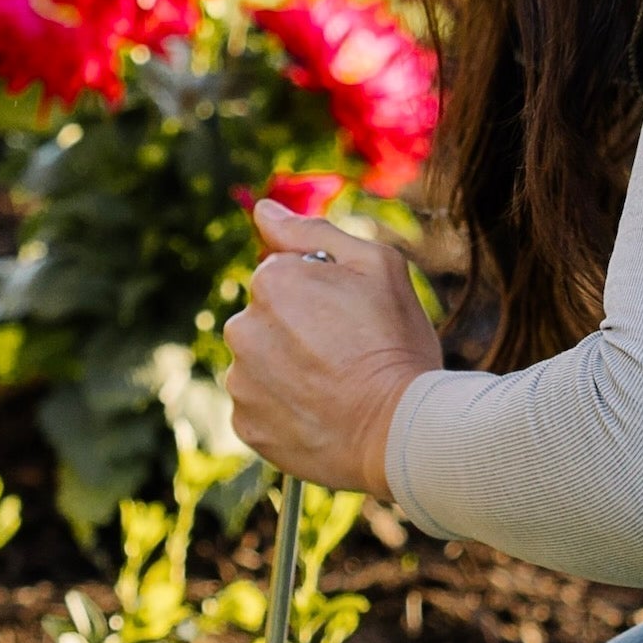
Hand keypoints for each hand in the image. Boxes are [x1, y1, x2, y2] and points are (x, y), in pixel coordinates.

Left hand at [225, 191, 434, 497]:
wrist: (401, 431)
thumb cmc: (396, 343)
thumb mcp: (377, 266)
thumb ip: (313, 232)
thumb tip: (263, 210)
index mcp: (271, 281)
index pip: (282, 273)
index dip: (321, 292)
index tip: (350, 316)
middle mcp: (243, 329)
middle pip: (266, 318)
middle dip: (297, 328)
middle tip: (346, 352)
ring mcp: (241, 381)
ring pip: (261, 363)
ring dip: (288, 369)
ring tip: (336, 387)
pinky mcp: (246, 426)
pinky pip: (261, 405)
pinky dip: (284, 407)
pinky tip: (321, 412)